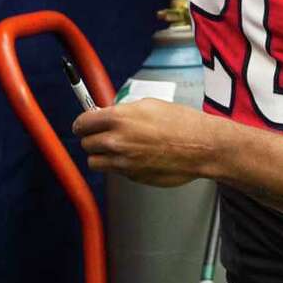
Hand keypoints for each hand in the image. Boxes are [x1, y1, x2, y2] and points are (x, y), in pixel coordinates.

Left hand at [72, 98, 221, 187]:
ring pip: (95, 162)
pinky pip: (116, 172)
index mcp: (118, 119)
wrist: (200, 146)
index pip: (82, 124)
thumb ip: (122, 112)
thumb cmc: (180, 123)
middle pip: (86, 145)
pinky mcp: (133, 177)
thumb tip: (107, 116)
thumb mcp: (147, 105)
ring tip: (115, 149)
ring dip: (101, 156)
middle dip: (92, 139)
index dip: (82, 124)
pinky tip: (136, 157)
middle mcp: (117, 142)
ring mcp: (124, 162)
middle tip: (101, 135)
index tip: (84, 125)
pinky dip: (120, 166)